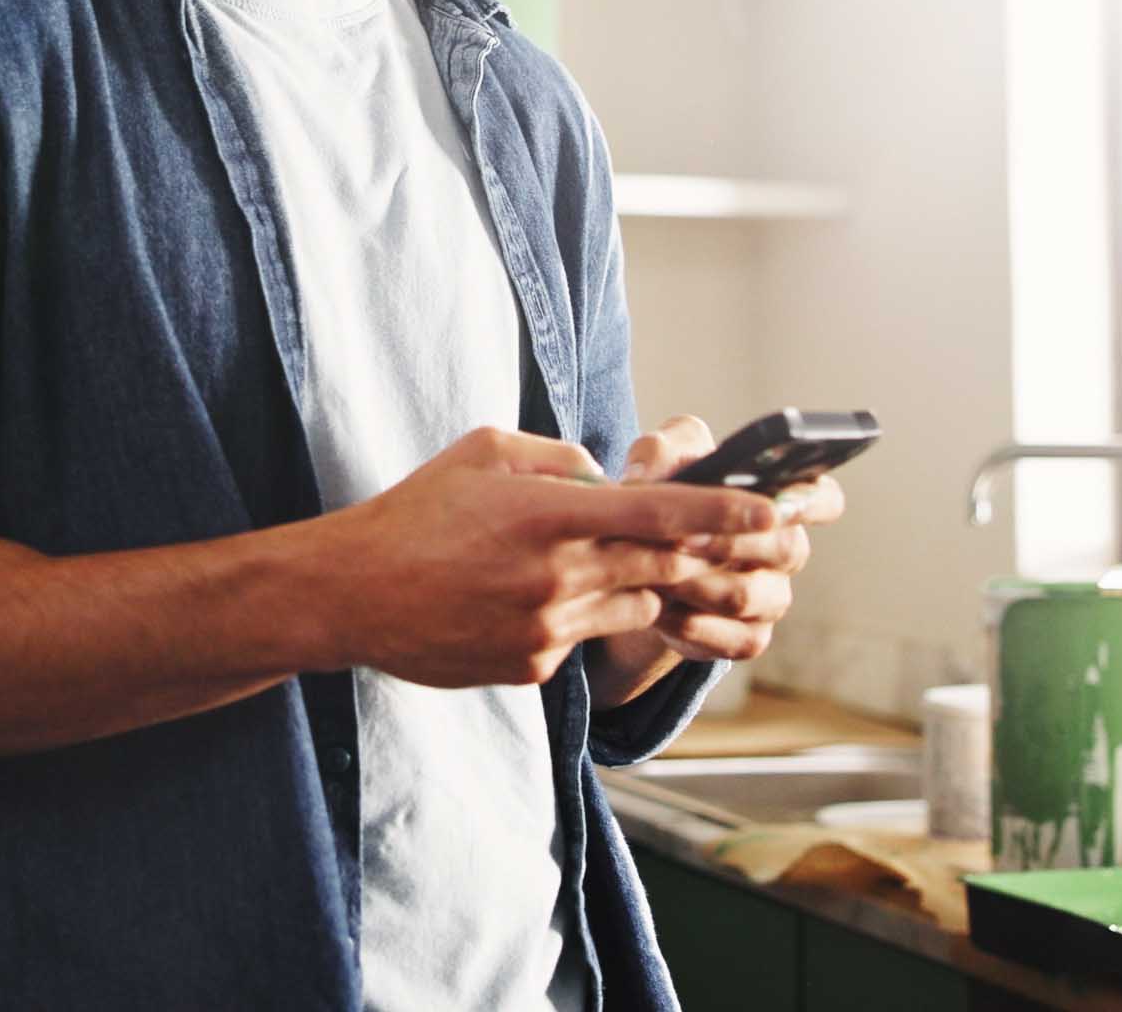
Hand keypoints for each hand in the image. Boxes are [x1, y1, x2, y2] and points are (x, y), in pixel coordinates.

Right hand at [318, 426, 779, 688]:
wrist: (351, 595)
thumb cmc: (415, 513)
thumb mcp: (484, 452)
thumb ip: (558, 459)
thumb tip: (606, 477)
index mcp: (549, 514)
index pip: (661, 512)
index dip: (724, 512)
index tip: (770, 512)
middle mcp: (558, 576)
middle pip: (662, 568)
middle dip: (691, 554)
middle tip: (712, 541)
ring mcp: (548, 629)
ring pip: (632, 610)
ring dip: (632, 588)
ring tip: (582, 566)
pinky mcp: (534, 668)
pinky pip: (584, 641)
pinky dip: (579, 618)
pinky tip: (523, 601)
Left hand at [618, 416, 838, 662]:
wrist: (642, 561)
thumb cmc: (667, 496)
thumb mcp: (658, 461)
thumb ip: (659, 451)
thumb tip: (648, 476)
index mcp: (783, 499)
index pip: (824, 499)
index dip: (810, 502)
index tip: (776, 504)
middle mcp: (788, 550)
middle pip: (781, 549)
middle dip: (727, 543)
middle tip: (680, 539)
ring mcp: (773, 597)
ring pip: (747, 596)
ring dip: (699, 585)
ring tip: (657, 574)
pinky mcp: (749, 638)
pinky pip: (732, 639)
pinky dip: (692, 626)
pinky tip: (660, 611)